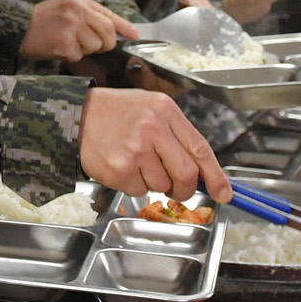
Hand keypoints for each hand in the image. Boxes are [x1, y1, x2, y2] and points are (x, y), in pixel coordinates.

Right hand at [19, 0, 139, 63]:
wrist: (17, 25)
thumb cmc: (44, 20)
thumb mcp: (68, 8)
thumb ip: (90, 17)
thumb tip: (117, 33)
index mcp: (80, 0)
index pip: (108, 14)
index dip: (123, 27)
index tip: (135, 35)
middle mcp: (77, 10)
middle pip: (107, 32)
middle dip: (105, 43)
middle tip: (91, 45)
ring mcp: (71, 26)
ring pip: (95, 46)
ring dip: (84, 50)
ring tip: (68, 43)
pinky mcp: (63, 42)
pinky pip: (78, 55)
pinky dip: (71, 56)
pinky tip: (59, 48)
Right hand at [79, 89, 230, 202]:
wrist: (76, 115)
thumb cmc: (115, 112)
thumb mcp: (151, 108)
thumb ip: (176, 134)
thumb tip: (200, 169)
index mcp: (165, 111)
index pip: (200, 148)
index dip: (215, 175)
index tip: (224, 193)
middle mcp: (153, 129)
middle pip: (186, 174)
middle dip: (185, 188)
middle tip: (177, 188)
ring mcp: (135, 151)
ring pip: (162, 185)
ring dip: (154, 183)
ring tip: (137, 163)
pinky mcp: (119, 170)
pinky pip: (139, 191)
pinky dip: (134, 185)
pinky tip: (123, 166)